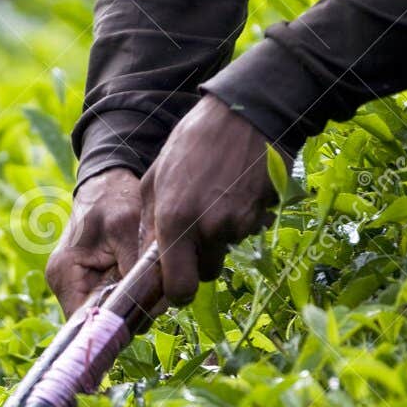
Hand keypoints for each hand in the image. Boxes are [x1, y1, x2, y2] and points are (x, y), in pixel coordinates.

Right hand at [44, 167, 143, 317]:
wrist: (106, 183)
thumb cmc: (112, 199)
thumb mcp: (127, 227)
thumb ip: (135, 266)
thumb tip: (150, 303)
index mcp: (64, 274)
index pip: (84, 321)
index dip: (112, 326)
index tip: (144, 318)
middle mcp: (64, 285)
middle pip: (97, 320)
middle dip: (128, 314)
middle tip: (159, 301)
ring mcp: (76, 285)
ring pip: (107, 312)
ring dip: (131, 305)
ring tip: (156, 289)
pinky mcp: (90, 281)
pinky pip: (111, 299)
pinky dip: (130, 295)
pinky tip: (147, 283)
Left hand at [143, 94, 284, 307]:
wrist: (246, 113)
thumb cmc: (193, 142)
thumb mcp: (155, 177)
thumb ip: (149, 222)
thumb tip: (146, 258)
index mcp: (175, 221)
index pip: (179, 288)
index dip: (177, 293)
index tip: (175, 285)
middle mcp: (207, 230)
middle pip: (204, 275)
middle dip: (198, 261)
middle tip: (195, 231)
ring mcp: (238, 224)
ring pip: (225, 253)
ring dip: (218, 240)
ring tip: (214, 201)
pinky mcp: (260, 216)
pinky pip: (244, 234)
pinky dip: (238, 222)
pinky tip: (233, 193)